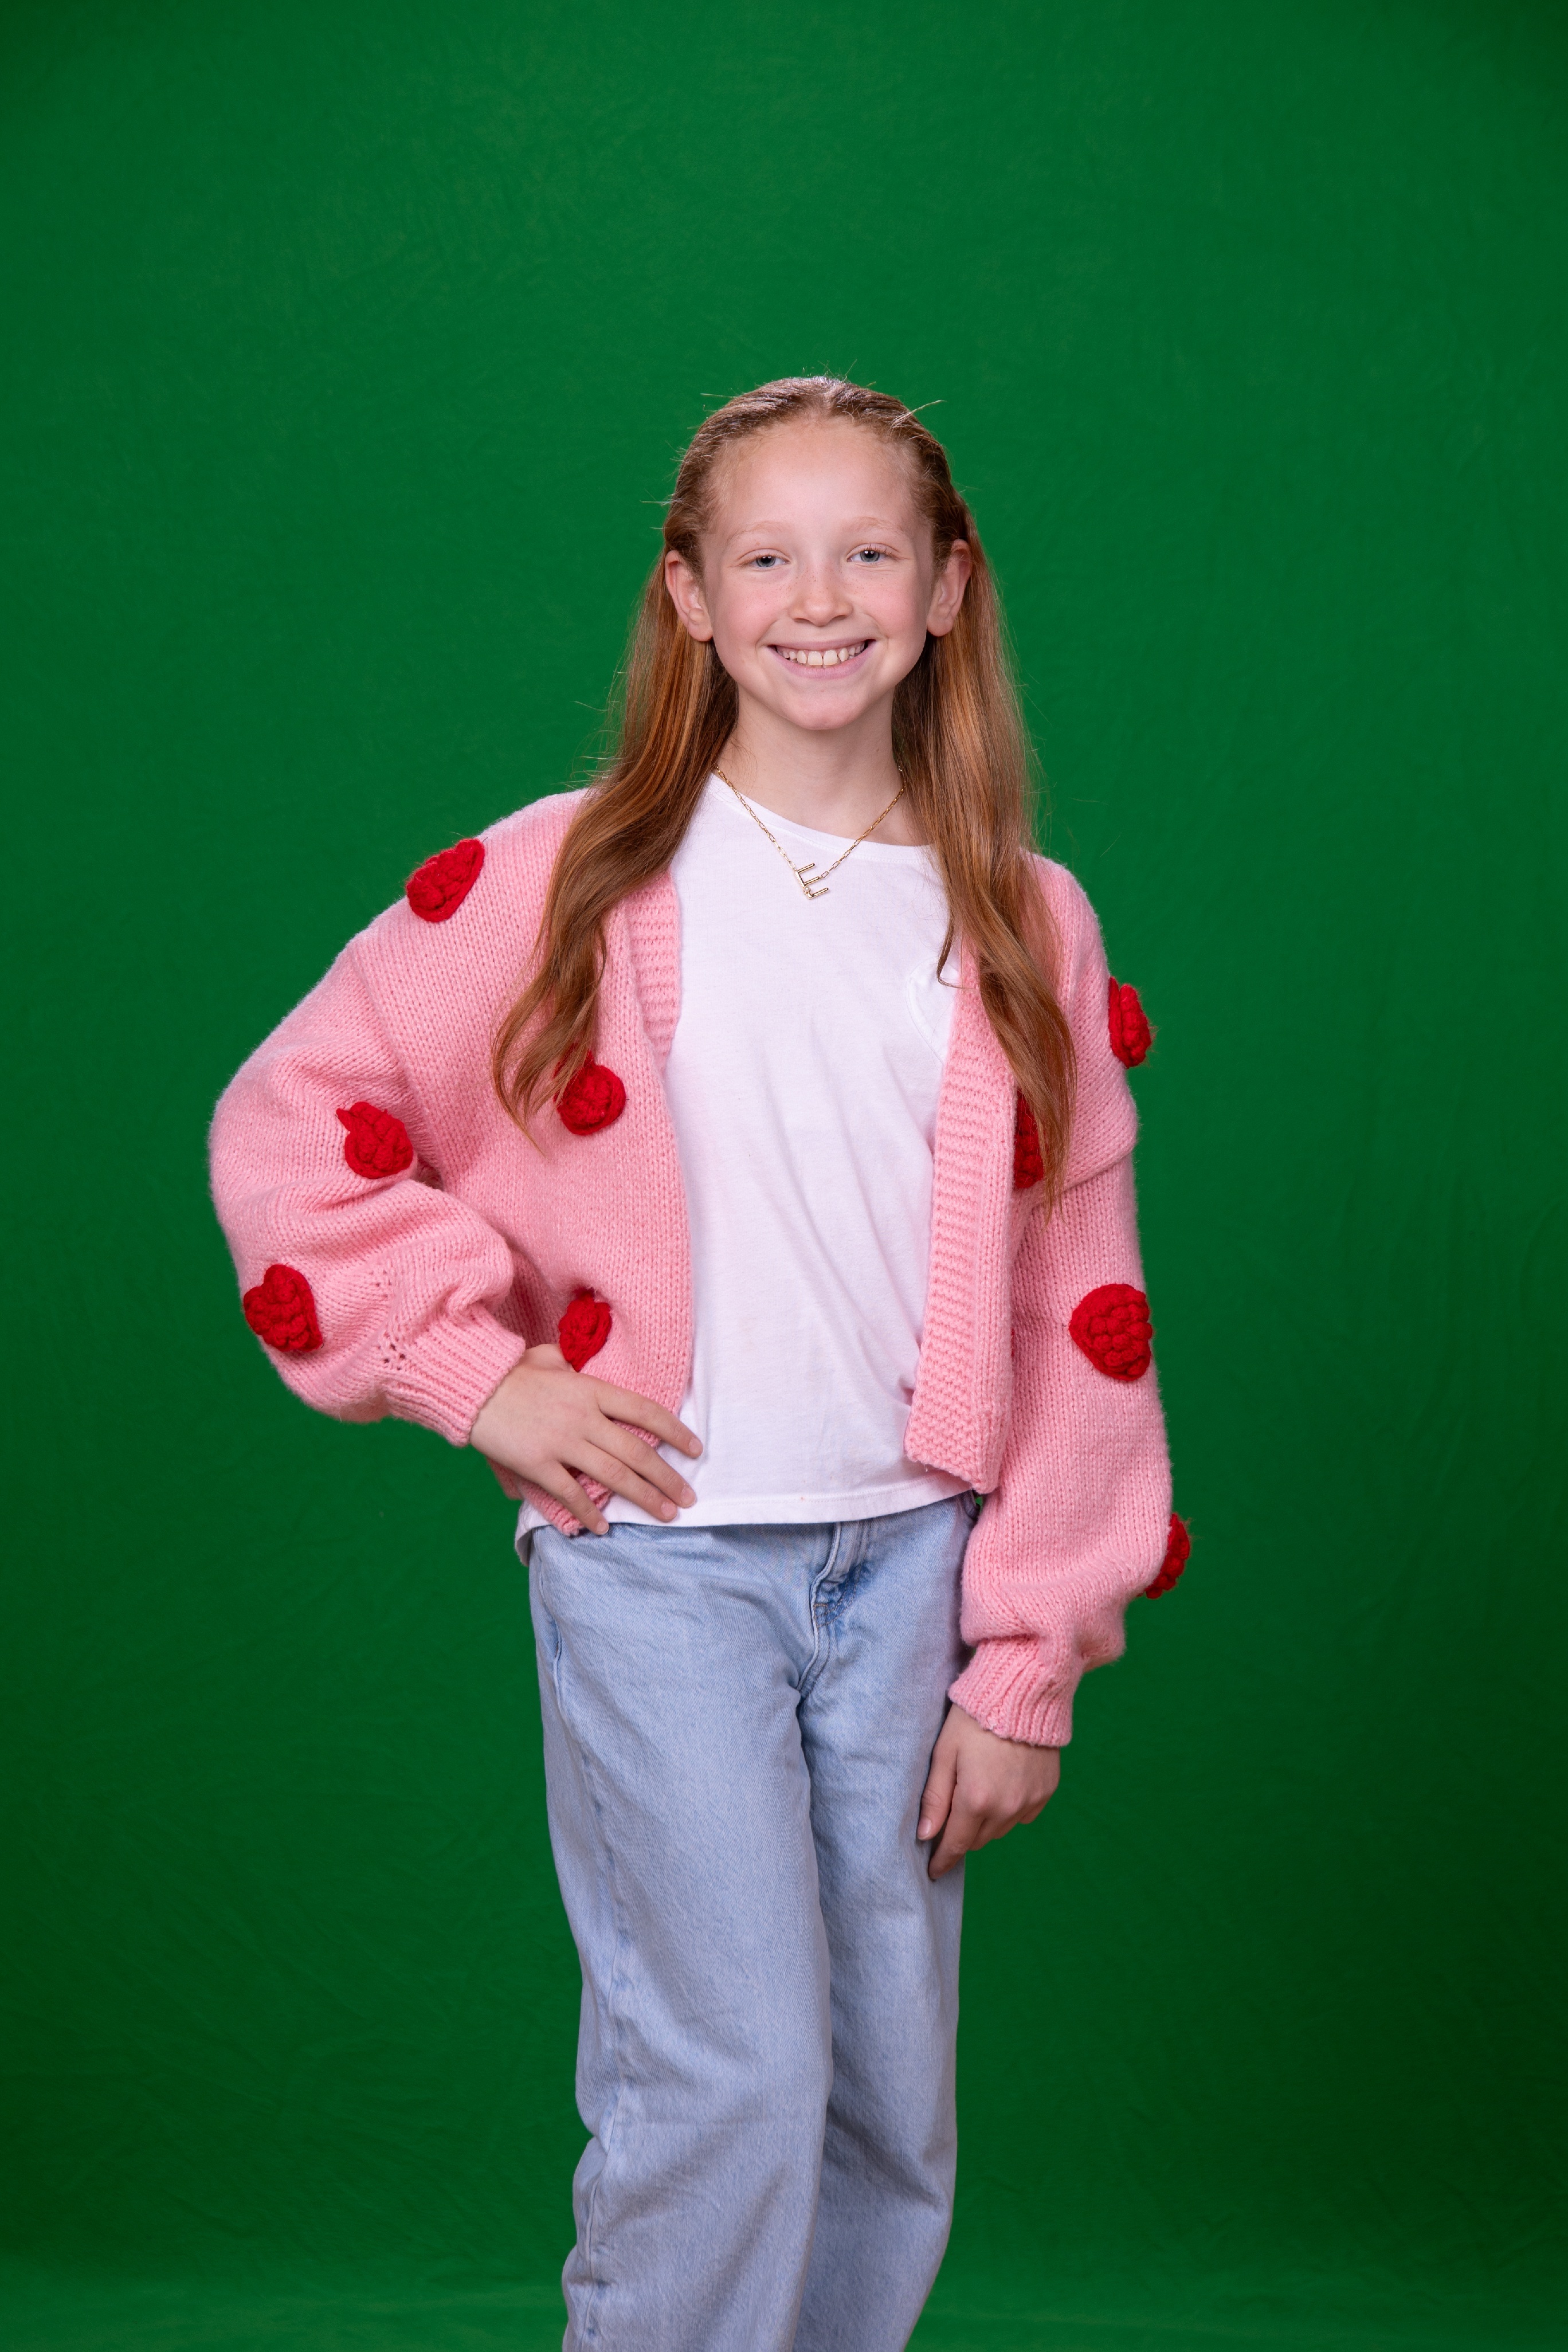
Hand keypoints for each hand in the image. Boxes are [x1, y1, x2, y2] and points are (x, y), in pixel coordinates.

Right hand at [469, 1344, 700, 1533]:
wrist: (474, 1387)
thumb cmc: (510, 1372)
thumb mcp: (546, 1358)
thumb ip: (566, 1365)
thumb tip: (569, 1366)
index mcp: (592, 1390)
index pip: (646, 1411)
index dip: (675, 1432)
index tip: (695, 1448)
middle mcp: (585, 1417)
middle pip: (637, 1452)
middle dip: (668, 1478)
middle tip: (689, 1498)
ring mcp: (563, 1442)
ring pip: (615, 1475)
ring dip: (644, 1498)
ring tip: (666, 1515)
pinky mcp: (540, 1464)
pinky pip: (572, 1493)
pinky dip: (590, 1513)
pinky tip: (603, 1528)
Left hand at [917, 1704, 1059, 1878]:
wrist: (1022, 1692)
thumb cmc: (974, 1718)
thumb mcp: (944, 1753)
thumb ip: (935, 1798)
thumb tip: (925, 1836)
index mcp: (976, 1799)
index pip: (955, 1844)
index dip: (942, 1860)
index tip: (933, 1871)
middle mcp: (1006, 1807)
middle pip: (977, 1840)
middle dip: (961, 1835)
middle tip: (949, 1819)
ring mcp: (1030, 1801)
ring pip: (1000, 1831)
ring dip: (984, 1824)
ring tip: (975, 1796)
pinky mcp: (1046, 1792)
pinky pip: (1022, 1816)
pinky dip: (1008, 1811)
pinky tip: (1001, 1787)